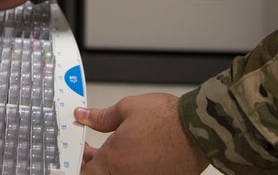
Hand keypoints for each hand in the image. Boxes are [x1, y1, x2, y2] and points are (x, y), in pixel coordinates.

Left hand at [77, 93, 208, 174]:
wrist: (198, 130)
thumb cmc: (167, 119)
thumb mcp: (127, 109)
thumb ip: (100, 117)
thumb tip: (83, 117)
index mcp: (114, 161)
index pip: (85, 173)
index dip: (78, 163)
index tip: (79, 153)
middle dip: (93, 164)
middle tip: (91, 150)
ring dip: (112, 166)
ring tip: (115, 150)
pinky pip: (137, 174)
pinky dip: (131, 167)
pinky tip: (134, 155)